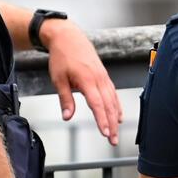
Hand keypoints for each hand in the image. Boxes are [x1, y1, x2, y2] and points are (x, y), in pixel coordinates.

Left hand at [40, 18, 123, 144]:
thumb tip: (67, 116)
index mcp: (87, 79)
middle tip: (113, 140)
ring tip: (116, 132)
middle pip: (109, 105)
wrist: (68, 37)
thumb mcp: (59, 78)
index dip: (102, 119)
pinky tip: (118, 115)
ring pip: (113, 100)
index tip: (106, 132)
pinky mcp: (104, 76)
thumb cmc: (62, 56)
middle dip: (112, 124)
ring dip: (116, 118)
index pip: (97, 104)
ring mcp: (103, 77)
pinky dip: (117, 106)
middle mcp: (99, 79)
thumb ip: (65, 99)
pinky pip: (113, 93)